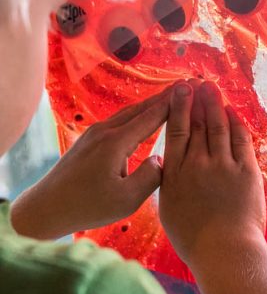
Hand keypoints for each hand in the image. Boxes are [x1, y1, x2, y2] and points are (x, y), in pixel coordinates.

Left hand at [11, 86, 172, 238]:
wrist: (46, 207)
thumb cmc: (87, 207)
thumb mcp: (126, 200)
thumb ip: (150, 177)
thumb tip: (162, 159)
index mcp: (116, 142)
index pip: (152, 116)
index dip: (174, 102)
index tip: (193, 88)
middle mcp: (105, 131)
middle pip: (141, 108)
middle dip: (166, 96)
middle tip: (187, 85)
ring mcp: (94, 133)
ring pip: (129, 112)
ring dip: (151, 104)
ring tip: (171, 97)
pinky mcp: (88, 140)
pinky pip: (119, 120)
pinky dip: (137, 114)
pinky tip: (143, 117)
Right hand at [159, 80, 266, 269]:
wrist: (224, 252)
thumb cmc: (193, 238)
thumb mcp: (168, 209)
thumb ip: (168, 182)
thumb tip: (168, 163)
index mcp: (176, 174)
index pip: (176, 131)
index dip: (179, 107)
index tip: (179, 90)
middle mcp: (197, 164)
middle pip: (197, 124)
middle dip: (197, 100)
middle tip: (197, 81)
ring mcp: (223, 166)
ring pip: (218, 126)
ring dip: (215, 104)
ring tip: (212, 88)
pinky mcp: (246, 171)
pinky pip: (240, 140)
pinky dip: (235, 123)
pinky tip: (231, 112)